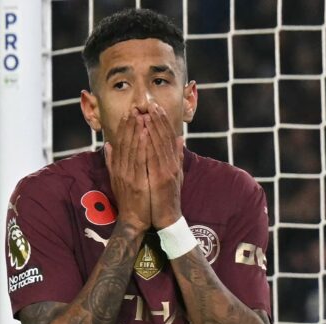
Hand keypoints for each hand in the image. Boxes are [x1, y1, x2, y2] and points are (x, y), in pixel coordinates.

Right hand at [105, 111, 150, 231]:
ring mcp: (129, 176)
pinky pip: (140, 161)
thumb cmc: (129, 200)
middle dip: (129, 125)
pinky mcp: (137, 182)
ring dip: (136, 131)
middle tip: (134, 108)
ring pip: (132, 149)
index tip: (128, 113)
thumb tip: (107, 145)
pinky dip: (142, 146)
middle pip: (125, 143)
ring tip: (140, 116)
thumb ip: (112, 162)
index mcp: (117, 168)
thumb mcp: (117, 179)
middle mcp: (121, 170)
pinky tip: (146, 134)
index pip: (119, 143)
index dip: (123, 127)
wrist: (133, 219)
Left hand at [144, 102, 183, 228]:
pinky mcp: (160, 178)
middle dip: (158, 119)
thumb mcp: (174, 175)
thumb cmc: (167, 197)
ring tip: (147, 112)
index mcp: (173, 162)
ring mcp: (167, 170)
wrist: (167, 218)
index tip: (155, 107)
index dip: (162, 121)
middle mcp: (172, 163)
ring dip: (153, 126)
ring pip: (159, 143)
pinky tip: (144, 131)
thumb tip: (180, 139)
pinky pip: (153, 156)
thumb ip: (176, 156)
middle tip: (151, 103)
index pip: (168, 136)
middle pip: (165, 136)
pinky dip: (149, 142)